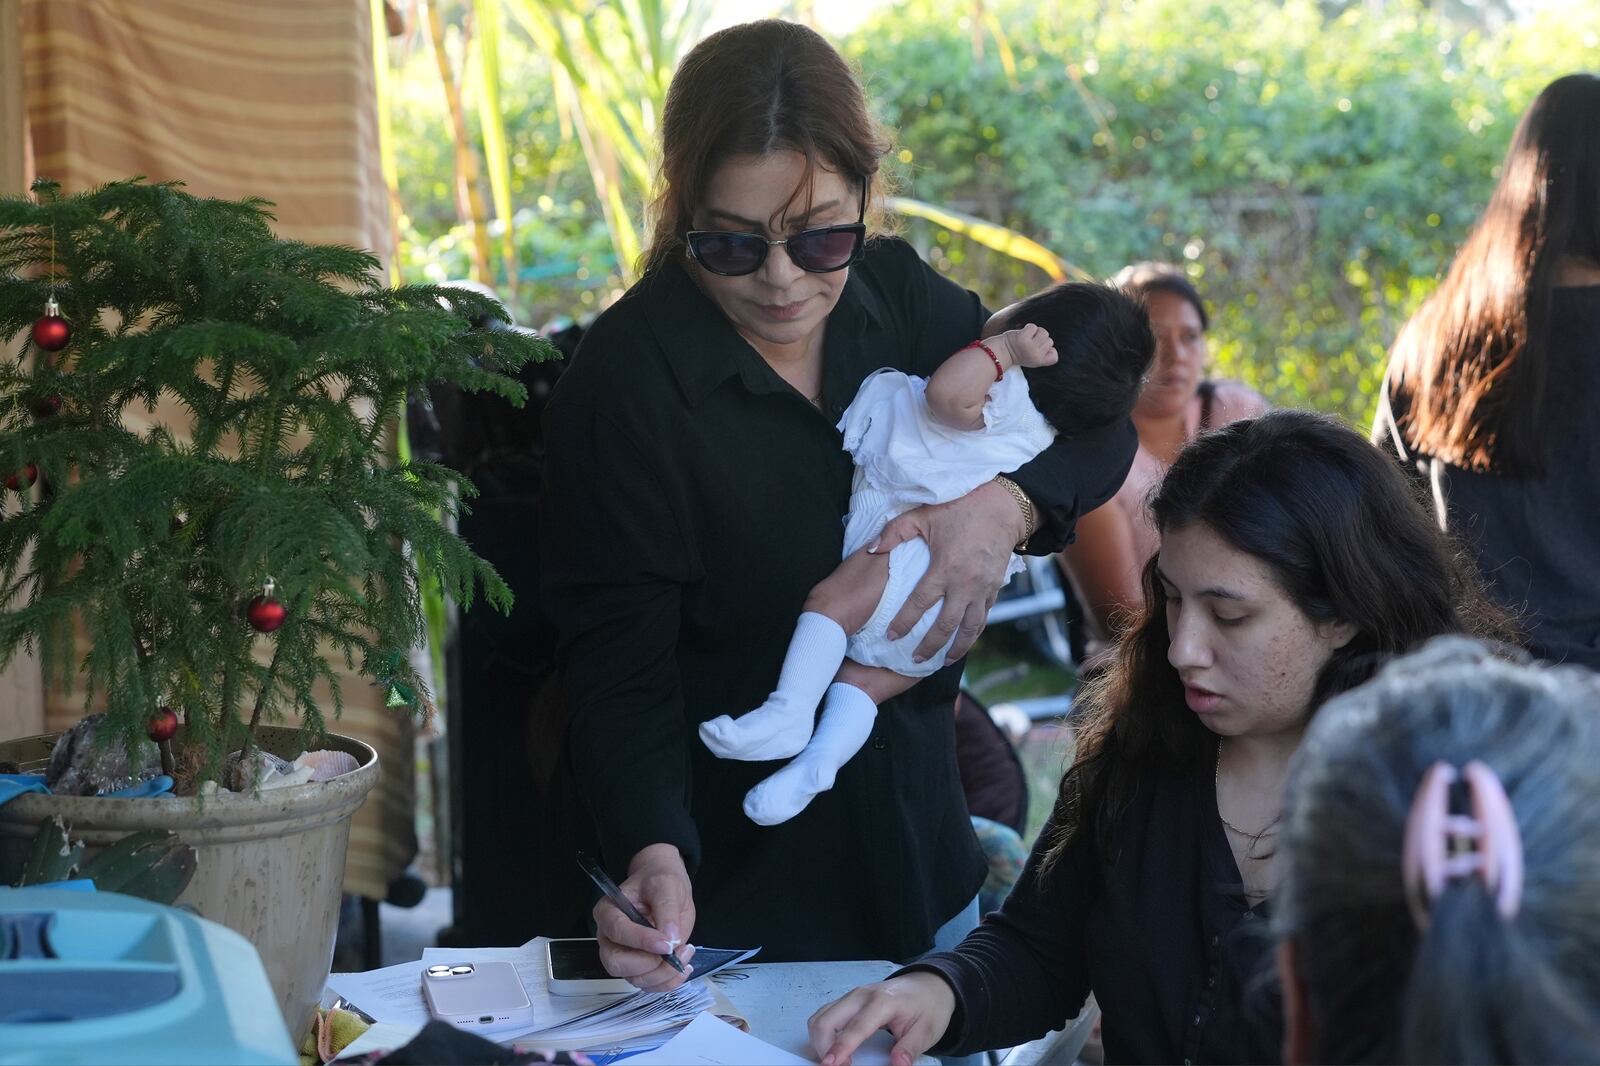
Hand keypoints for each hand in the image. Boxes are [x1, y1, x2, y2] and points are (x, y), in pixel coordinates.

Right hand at [593, 843, 696, 991]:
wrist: (666, 889)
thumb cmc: (660, 882)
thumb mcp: (666, 886)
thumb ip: (667, 910)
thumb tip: (670, 940)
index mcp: (608, 912)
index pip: (617, 931)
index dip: (641, 940)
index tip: (667, 943)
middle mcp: (609, 938)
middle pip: (617, 963)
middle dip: (648, 964)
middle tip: (675, 951)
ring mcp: (622, 956)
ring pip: (634, 979)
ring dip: (663, 974)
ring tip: (686, 951)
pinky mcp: (638, 968)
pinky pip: (649, 985)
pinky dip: (668, 982)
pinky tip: (683, 966)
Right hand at [808, 973, 957, 1065]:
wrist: (928, 985)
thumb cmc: (927, 1007)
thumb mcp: (926, 1031)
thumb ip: (910, 1049)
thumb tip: (898, 1065)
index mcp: (882, 1002)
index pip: (856, 1027)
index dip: (841, 1047)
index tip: (830, 1065)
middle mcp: (861, 995)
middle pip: (827, 1020)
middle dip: (823, 1047)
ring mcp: (852, 996)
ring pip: (820, 1017)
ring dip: (820, 1041)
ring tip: (836, 1060)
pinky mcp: (847, 1000)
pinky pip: (825, 1015)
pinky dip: (822, 1033)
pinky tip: (833, 1047)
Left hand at [870, 481, 1024, 662]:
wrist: (1001, 508)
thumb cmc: (959, 509)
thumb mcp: (923, 516)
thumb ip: (894, 532)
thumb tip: (871, 549)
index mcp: (944, 567)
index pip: (920, 604)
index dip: (904, 623)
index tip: (892, 636)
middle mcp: (965, 583)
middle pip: (946, 625)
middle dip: (930, 645)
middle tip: (915, 658)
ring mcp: (983, 589)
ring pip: (970, 628)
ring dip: (957, 647)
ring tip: (944, 660)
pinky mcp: (995, 589)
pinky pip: (984, 618)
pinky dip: (974, 633)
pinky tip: (965, 642)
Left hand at [992, 323, 1056, 368]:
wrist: (1002, 352)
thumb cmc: (1019, 353)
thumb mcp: (1033, 358)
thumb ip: (1043, 353)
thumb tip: (1050, 343)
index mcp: (1039, 361)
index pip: (1054, 356)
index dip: (1050, 350)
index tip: (1039, 349)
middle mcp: (1036, 355)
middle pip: (1050, 341)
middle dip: (1041, 339)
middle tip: (1030, 343)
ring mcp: (1030, 346)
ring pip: (1044, 332)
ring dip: (1036, 332)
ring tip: (1027, 337)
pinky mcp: (1023, 337)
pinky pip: (1033, 327)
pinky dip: (1028, 327)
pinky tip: (1022, 333)